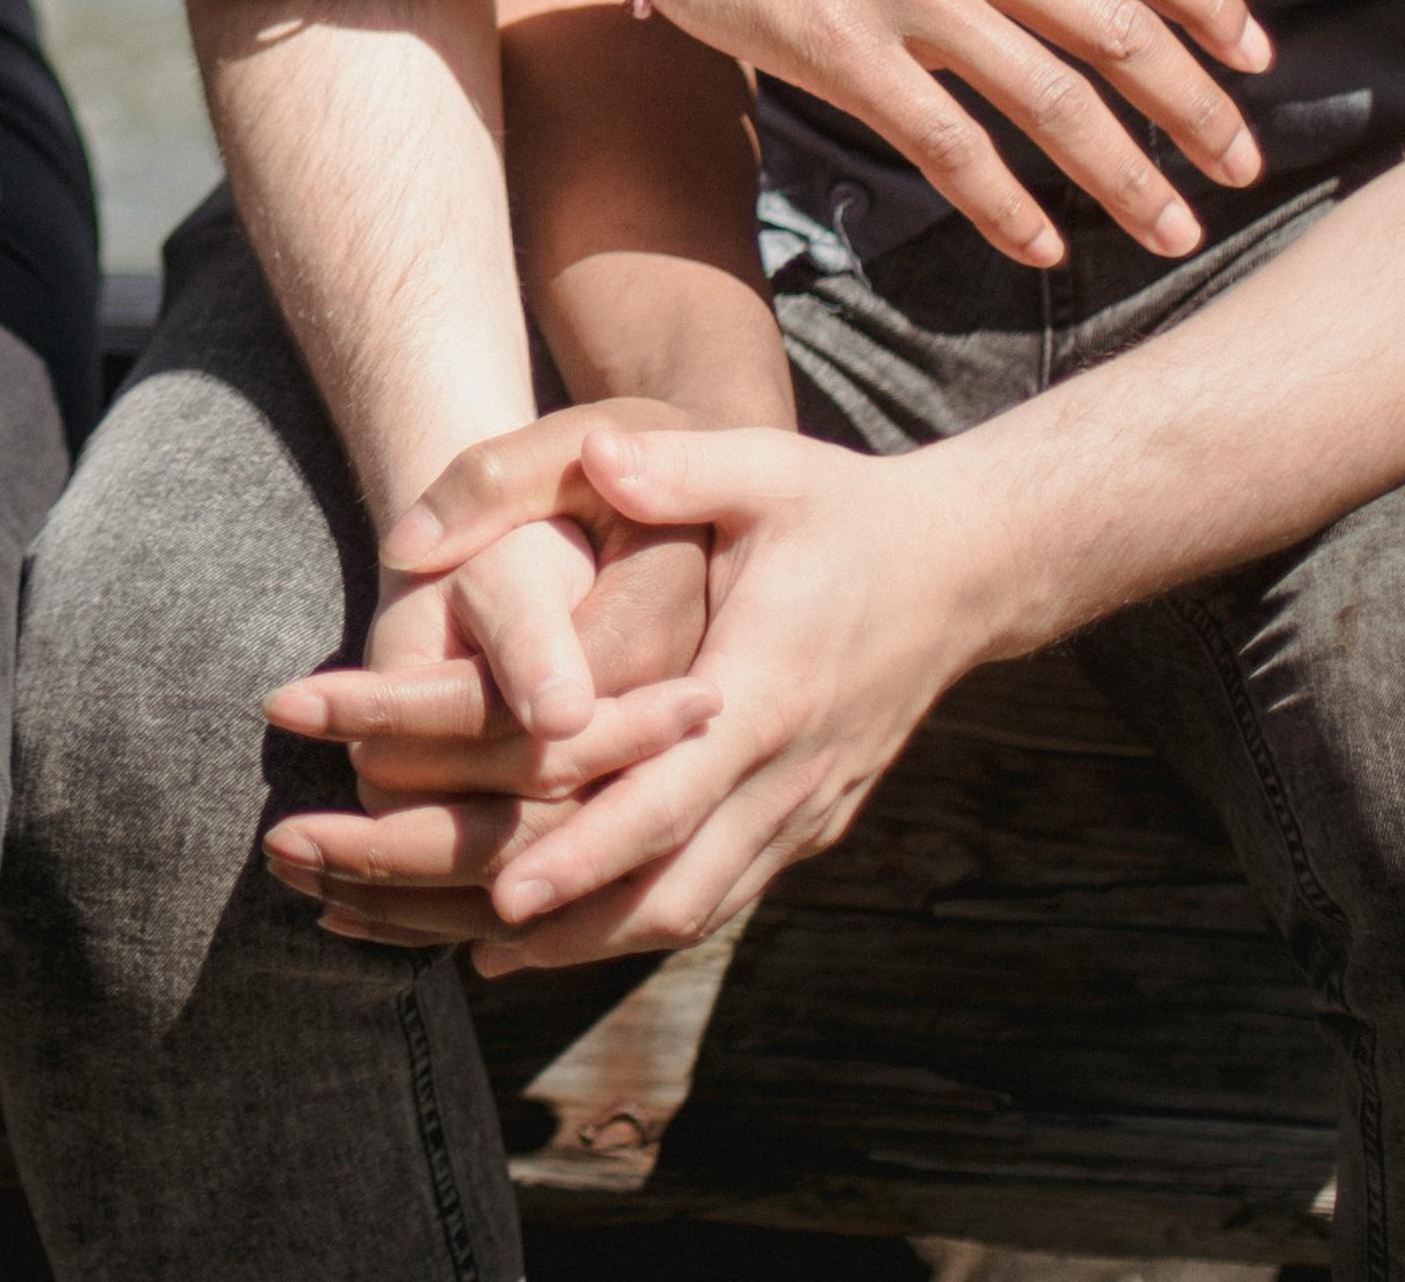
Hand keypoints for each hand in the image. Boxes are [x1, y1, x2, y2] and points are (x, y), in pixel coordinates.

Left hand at [263, 414, 1004, 973]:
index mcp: (768, 690)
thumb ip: (674, 466)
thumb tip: (594, 453)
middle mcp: (787, 772)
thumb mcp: (762, 467)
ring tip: (465, 950)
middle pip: (667, 887)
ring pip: (688, 911)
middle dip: (552, 919)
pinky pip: (711, 897)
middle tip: (442, 938)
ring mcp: (803, 811)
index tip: (496, 891)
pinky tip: (549, 933)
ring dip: (581, 940)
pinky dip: (629, 923)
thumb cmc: (841, 510)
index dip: (585, 851)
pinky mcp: (805, 825)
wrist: (962, 569)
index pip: (669, 796)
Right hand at [589, 0, 1273, 265]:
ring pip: (1052, 101)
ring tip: (1174, 232)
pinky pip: (947, 148)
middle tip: (1244, 166)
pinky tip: (1039, 247)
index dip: (1208, 5)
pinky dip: (1005, 206)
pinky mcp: (839, 52)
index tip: (1257, 57)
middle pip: (1118, 30)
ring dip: (1125, 177)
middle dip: (1197, 107)